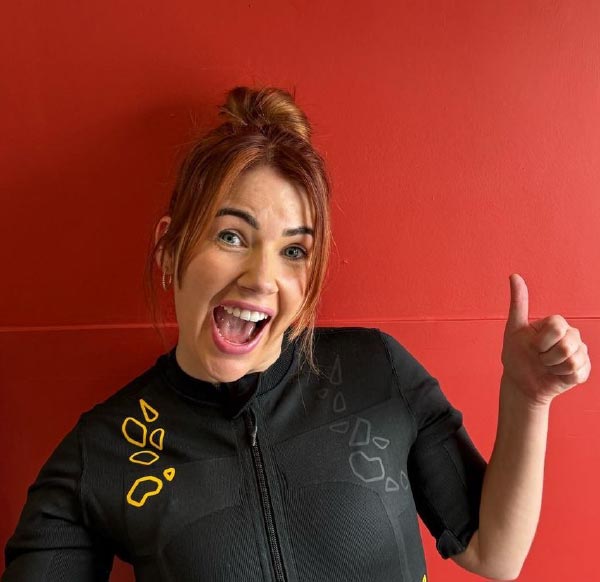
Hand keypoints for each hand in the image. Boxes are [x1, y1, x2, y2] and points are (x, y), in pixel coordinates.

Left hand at [501, 273, 590, 405]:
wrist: (521, 381)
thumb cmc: (516, 354)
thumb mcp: (513, 329)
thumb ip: (518, 303)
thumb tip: (514, 275)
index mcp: (556, 323)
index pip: (557, 326)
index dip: (540, 341)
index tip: (532, 345)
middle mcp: (572, 334)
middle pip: (567, 344)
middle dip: (546, 356)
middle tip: (539, 357)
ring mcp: (580, 352)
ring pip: (572, 360)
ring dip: (553, 367)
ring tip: (547, 366)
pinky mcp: (584, 369)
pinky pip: (577, 373)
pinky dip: (561, 377)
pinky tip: (556, 375)